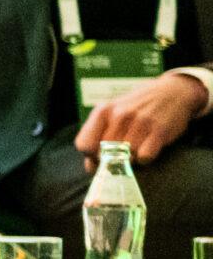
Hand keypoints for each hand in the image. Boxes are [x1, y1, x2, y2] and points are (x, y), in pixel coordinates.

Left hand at [74, 71, 208, 167]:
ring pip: (125, 157)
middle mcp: (119, 115)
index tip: (100, 155)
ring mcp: (140, 123)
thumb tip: (90, 167)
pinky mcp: (159, 131)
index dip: (90, 155)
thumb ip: (98, 136)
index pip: (84, 145)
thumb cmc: (139, 106)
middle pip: (104, 154)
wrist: (173, 91)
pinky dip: (146, 158)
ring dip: (131, 158)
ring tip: (138, 145)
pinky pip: (144, 157)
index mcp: (103, 111)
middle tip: (123, 152)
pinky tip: (149, 146)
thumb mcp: (113, 113)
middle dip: (111, 159)